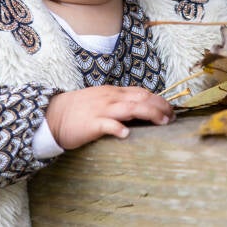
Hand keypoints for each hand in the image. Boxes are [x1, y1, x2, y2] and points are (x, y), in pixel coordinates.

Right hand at [45, 86, 173, 149]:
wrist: (54, 114)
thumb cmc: (80, 109)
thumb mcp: (102, 100)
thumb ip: (120, 102)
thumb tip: (141, 110)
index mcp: (113, 93)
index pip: (141, 92)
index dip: (159, 100)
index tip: (171, 110)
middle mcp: (111, 98)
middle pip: (141, 98)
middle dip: (160, 107)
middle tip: (172, 117)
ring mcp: (101, 110)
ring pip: (129, 108)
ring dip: (148, 114)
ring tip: (162, 122)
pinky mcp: (91, 124)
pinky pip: (106, 125)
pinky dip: (117, 128)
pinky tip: (126, 134)